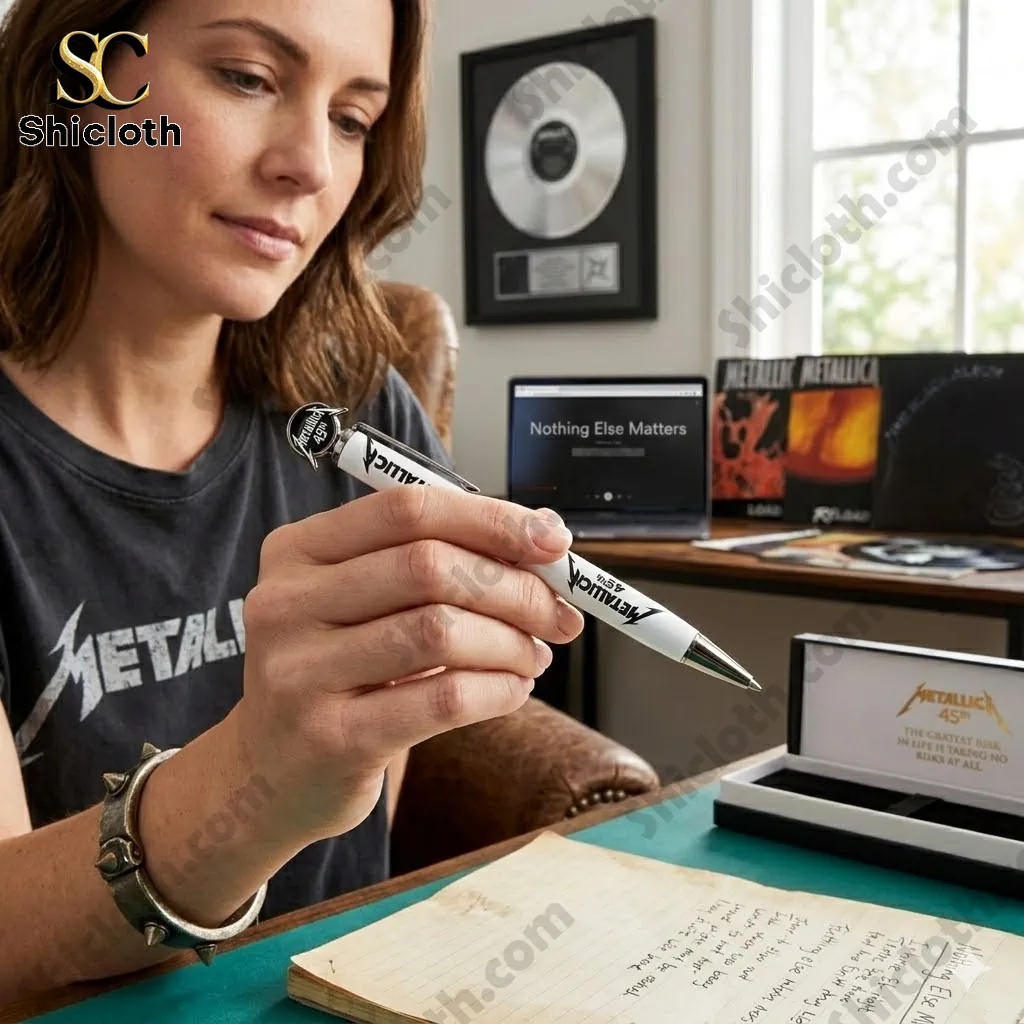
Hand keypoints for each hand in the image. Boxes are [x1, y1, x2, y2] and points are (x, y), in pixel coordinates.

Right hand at [232, 488, 584, 846]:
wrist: (269, 772)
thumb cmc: (339, 671)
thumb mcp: (362, 603)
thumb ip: (433, 563)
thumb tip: (541, 543)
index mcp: (298, 550)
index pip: (407, 510)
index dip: (491, 519)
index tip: (551, 540)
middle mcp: (287, 602)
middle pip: (429, 566)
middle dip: (515, 588)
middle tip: (558, 613)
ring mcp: (300, 672)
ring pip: (440, 631)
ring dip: (511, 643)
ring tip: (532, 656)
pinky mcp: (331, 737)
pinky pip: (443, 699)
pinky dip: (498, 689)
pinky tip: (512, 690)